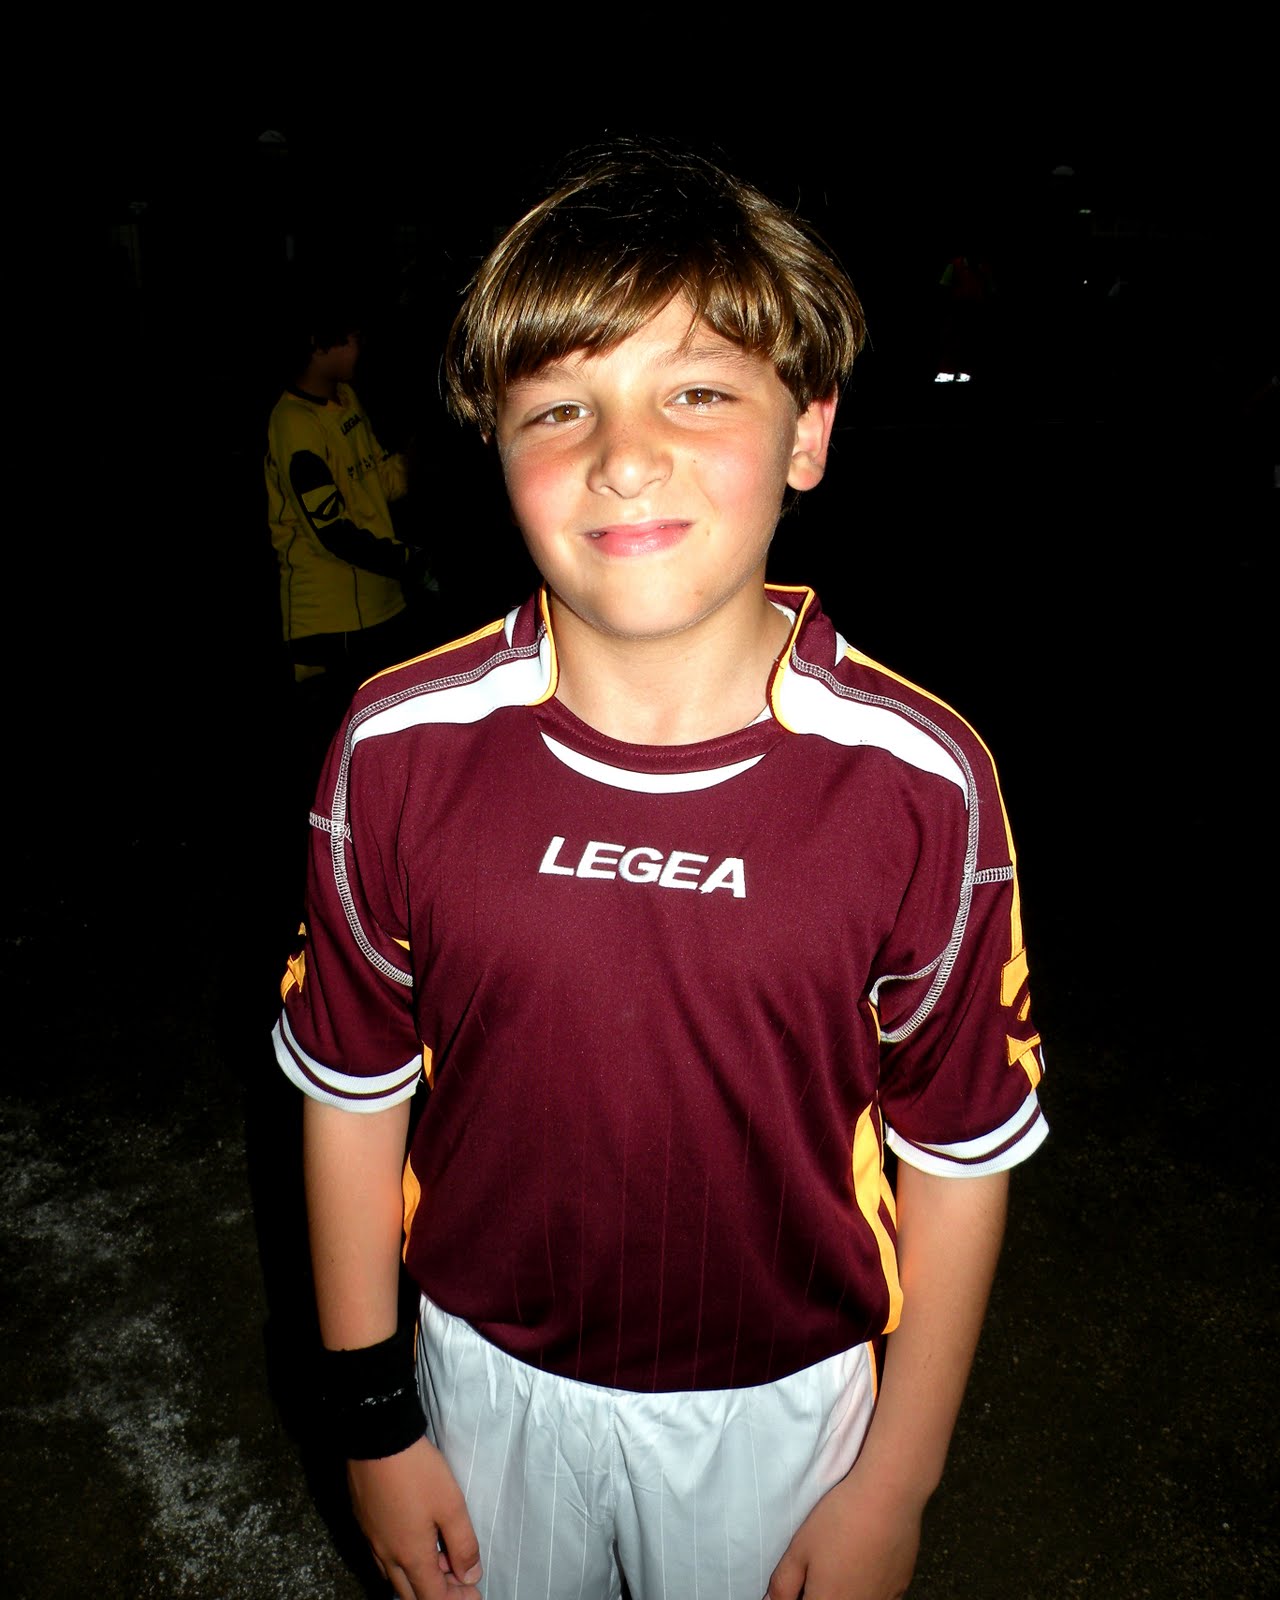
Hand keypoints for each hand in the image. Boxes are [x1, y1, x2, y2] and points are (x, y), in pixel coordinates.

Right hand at [347, 1435, 481, 1598]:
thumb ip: (463, 1544)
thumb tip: (470, 1576)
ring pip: (394, 1578)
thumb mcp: (451, 1505)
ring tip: (441, 1560)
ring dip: (418, 1578)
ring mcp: (372, 1541)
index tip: (473, 1592)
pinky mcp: (364, 1523)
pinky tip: (413, 1542)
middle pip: (411, 1594)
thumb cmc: (418, 1472)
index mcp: (410, 1556)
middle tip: (459, 1580)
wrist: (377, 1440)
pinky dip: (402, 1562)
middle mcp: (387, 1556)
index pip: (433, 1598)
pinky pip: (383, 1559)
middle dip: (437, 1593)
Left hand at [765, 1465, 922, 1599]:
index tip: (796, 1582)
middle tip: (818, 1568)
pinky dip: (866, 1587)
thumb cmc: (840, 1520)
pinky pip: (877, 1598)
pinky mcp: (900, 1589)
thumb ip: (782, 1585)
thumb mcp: (798, 1549)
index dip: (798, 1594)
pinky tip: (862, 1562)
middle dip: (818, 1592)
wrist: (887, 1496)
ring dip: (843, 1591)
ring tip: (840, 1561)